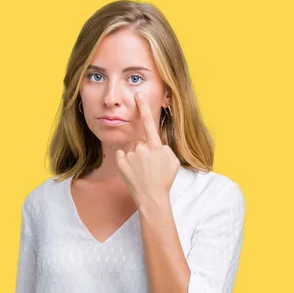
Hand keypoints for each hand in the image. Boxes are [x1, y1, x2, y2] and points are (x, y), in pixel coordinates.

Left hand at [115, 92, 179, 206]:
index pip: (150, 122)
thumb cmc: (164, 179)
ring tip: (142, 170)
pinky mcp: (121, 162)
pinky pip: (122, 155)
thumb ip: (164, 148)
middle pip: (140, 141)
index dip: (144, 107)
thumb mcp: (172, 161)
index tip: (138, 95)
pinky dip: (126, 161)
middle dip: (143, 149)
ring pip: (132, 149)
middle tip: (149, 165)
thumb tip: (156, 144)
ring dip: (135, 157)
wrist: (151, 197)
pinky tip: (132, 171)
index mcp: (156, 146)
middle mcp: (142, 147)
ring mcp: (130, 155)